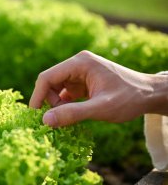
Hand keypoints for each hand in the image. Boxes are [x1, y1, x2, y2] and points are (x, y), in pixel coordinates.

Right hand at [29, 50, 167, 126]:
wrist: (151, 95)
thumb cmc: (129, 98)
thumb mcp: (100, 108)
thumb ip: (72, 114)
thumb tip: (45, 121)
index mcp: (80, 63)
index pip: (47, 77)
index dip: (37, 96)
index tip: (34, 115)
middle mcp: (77, 64)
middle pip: (50, 82)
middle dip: (48, 102)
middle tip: (54, 120)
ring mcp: (80, 73)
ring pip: (56, 89)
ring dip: (56, 104)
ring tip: (65, 119)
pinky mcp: (83, 82)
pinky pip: (65, 93)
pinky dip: (64, 105)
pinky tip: (71, 115)